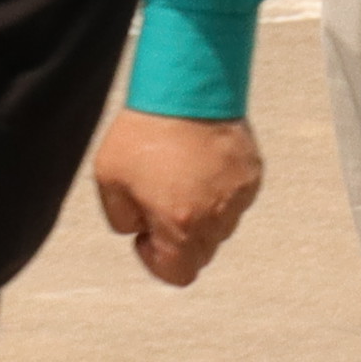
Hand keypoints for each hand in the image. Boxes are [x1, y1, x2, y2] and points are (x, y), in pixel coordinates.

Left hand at [91, 110, 264, 285]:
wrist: (185, 87)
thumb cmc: (144, 132)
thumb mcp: (108, 181)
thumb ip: (121, 219)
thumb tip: (138, 229)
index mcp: (180, 225)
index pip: (180, 275)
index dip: (158, 262)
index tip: (146, 235)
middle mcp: (216, 217)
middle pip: (202, 253)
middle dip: (179, 238)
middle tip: (160, 202)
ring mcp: (238, 195)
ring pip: (221, 226)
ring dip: (202, 214)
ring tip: (181, 177)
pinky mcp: (252, 174)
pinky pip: (235, 198)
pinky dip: (218, 190)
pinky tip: (199, 163)